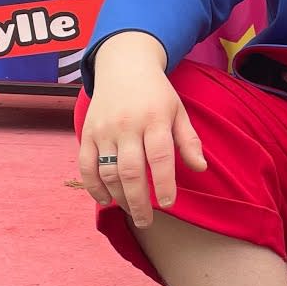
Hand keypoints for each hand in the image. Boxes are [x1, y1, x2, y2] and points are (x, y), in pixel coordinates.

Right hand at [77, 32, 206, 227]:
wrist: (124, 64)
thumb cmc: (156, 92)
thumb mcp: (178, 110)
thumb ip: (188, 140)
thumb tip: (200, 169)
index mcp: (155, 118)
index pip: (160, 156)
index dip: (165, 182)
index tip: (169, 203)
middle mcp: (128, 125)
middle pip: (131, 170)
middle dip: (139, 201)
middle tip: (146, 221)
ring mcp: (104, 129)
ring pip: (108, 171)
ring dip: (119, 197)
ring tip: (132, 211)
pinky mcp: (88, 132)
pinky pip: (86, 165)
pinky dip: (93, 186)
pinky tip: (105, 200)